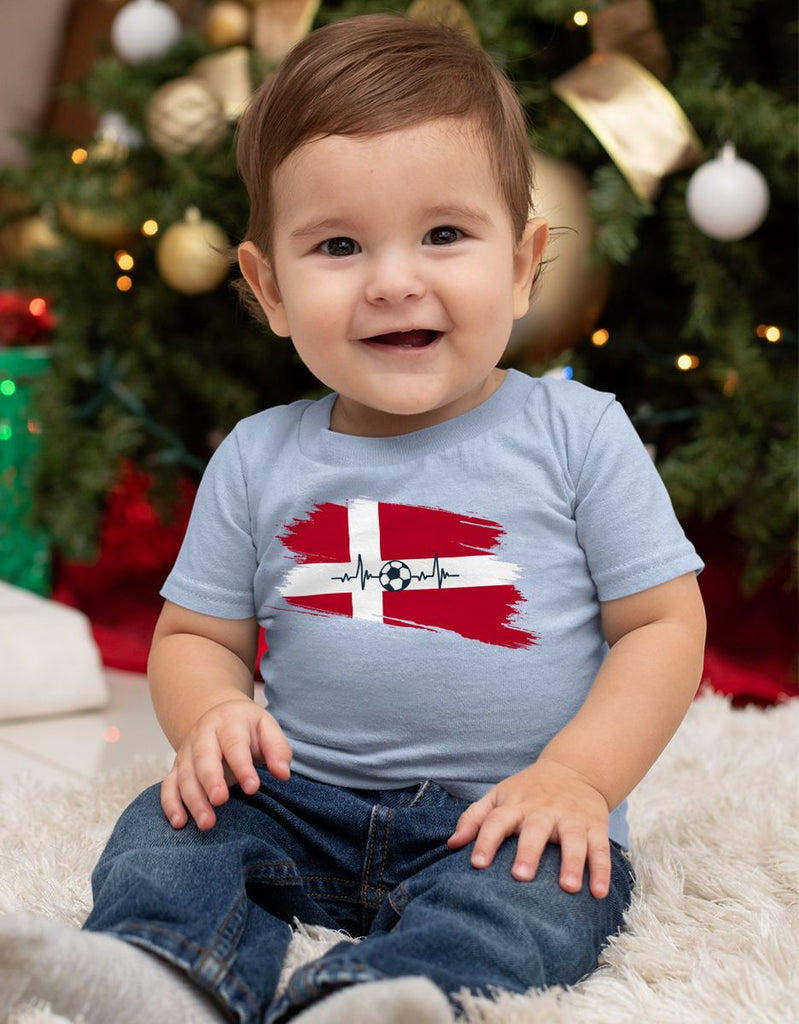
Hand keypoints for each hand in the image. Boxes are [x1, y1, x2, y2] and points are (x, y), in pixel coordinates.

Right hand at [160, 698, 291, 830]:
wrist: (220, 715)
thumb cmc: (247, 727)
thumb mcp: (267, 728)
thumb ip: (277, 749)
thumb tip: (282, 774)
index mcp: (228, 722)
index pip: (234, 744)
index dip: (242, 767)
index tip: (253, 788)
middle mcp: (203, 735)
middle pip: (203, 757)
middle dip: (210, 780)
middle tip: (220, 801)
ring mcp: (187, 752)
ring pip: (185, 775)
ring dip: (193, 800)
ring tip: (207, 823)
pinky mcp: (177, 768)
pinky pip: (168, 786)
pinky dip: (170, 804)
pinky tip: (180, 823)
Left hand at [447, 758, 610, 897]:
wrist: (575, 769)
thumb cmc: (528, 791)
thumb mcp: (499, 796)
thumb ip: (475, 818)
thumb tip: (452, 845)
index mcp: (515, 804)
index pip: (496, 821)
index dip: (485, 841)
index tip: (476, 864)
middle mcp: (543, 811)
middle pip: (535, 829)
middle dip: (528, 852)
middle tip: (520, 877)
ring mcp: (571, 818)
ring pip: (573, 839)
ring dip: (572, 863)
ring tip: (568, 888)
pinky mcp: (595, 826)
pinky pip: (600, 849)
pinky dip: (602, 871)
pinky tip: (599, 893)